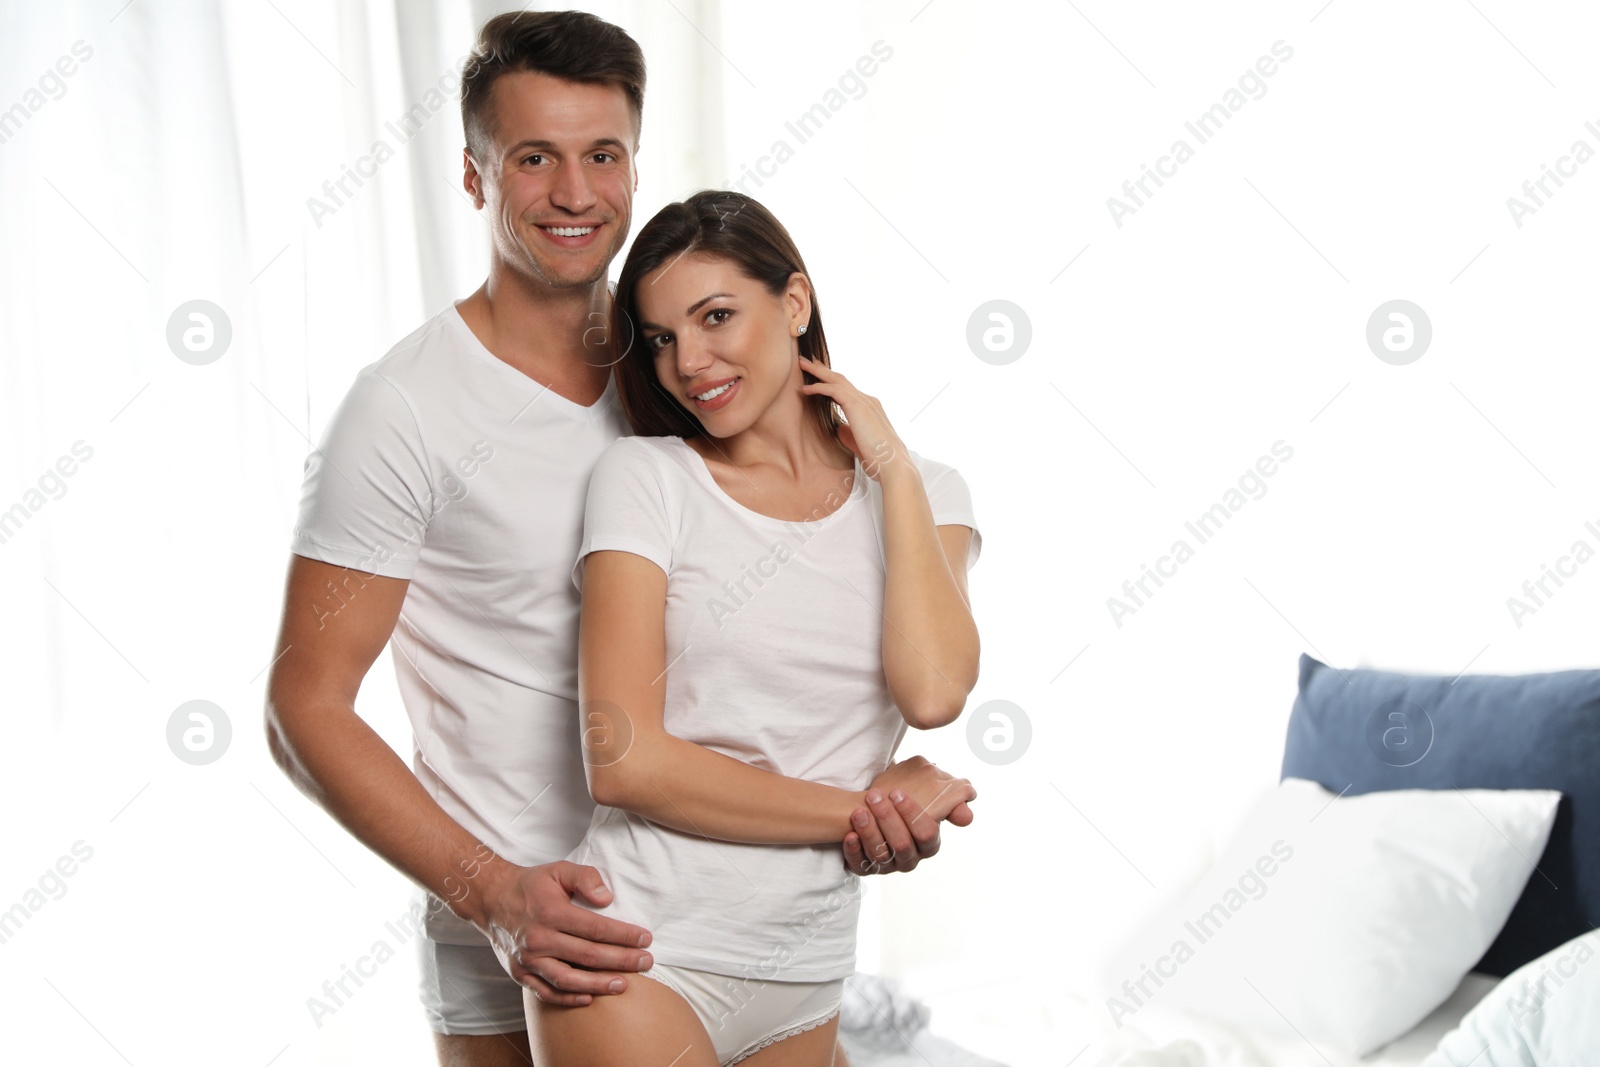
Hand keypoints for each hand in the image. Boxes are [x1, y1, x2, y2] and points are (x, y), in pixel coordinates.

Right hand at [476, 859, 653, 1006]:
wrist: (491, 899)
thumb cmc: (532, 885)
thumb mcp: (558, 869)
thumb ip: (585, 877)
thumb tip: (607, 898)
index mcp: (551, 912)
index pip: (595, 928)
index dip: (623, 935)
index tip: (645, 938)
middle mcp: (539, 939)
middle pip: (588, 955)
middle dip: (621, 961)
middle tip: (646, 962)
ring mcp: (528, 960)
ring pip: (568, 979)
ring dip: (598, 985)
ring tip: (623, 985)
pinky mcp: (520, 974)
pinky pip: (546, 992)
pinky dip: (568, 999)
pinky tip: (590, 999)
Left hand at [798, 355, 904, 480]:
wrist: (892, 464)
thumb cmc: (879, 459)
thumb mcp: (859, 442)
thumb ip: (849, 432)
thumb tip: (839, 428)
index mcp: (870, 408)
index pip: (847, 390)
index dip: (831, 382)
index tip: (817, 376)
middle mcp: (868, 400)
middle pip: (841, 379)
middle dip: (822, 369)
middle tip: (806, 361)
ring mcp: (864, 401)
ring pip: (836, 380)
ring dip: (817, 372)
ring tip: (801, 364)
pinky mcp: (857, 406)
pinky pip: (833, 390)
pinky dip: (818, 387)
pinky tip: (805, 389)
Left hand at [841, 757, 976, 875]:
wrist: (873, 811)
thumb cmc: (902, 805)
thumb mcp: (927, 799)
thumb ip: (947, 799)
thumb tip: (969, 800)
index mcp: (928, 843)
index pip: (926, 833)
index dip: (913, 814)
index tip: (897, 792)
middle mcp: (910, 858)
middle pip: (903, 844)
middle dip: (888, 819)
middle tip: (874, 796)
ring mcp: (888, 866)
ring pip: (881, 855)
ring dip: (870, 832)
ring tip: (858, 811)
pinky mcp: (866, 870)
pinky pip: (861, 866)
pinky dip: (855, 851)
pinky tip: (849, 834)